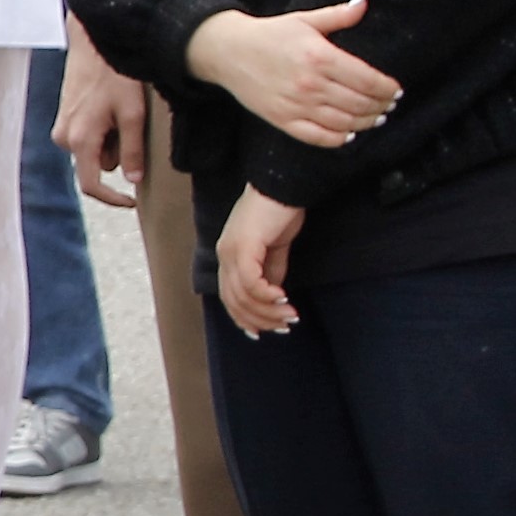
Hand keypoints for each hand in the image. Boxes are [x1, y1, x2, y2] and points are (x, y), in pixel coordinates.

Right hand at [55, 30, 146, 203]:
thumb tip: (132, 180)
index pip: (91, 185)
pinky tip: (110, 103)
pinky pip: (87, 135)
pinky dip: (103, 128)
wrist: (93, 42)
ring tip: (121, 108)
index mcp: (79, 139)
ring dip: (111, 139)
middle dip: (117, 153)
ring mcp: (61, 125)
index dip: (113, 199)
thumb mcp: (133, 113)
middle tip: (133, 124)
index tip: (132, 201)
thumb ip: (132, 150)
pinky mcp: (64, 116)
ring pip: (93, 149)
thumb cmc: (115, 74)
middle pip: (96, 164)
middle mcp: (64, 137)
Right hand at [186, 0, 398, 149]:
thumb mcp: (304, 19)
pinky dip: (339, 139)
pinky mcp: (283, 121)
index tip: (397, 90)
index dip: (387, 88)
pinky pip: (319, 137)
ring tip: (377, 118)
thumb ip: (338, 15)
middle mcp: (311, 84)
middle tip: (390, 105)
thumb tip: (364, 3)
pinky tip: (350, 133)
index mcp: (320, 56)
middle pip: (360, 103)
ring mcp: (296, 106)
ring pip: (345, 123)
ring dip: (366, 122)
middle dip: (381, 106)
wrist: (228, 51)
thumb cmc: (270, 34)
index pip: (367, 79)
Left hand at [217, 192, 308, 335]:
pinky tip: (284, 300)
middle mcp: (225, 254)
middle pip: (235, 301)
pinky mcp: (243, 246)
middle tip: (285, 326)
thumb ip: (271, 272)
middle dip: (261, 319)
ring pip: (243, 296)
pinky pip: (251, 283)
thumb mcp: (275, 249)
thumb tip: (273, 297)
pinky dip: (267, 296)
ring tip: (290, 316)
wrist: (284, 184)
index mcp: (229, 255)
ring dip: (268, 311)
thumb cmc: (281, 212)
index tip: (267, 331)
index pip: (229, 297)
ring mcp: (231, 250)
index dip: (246, 318)